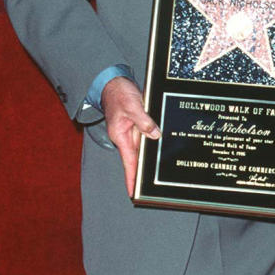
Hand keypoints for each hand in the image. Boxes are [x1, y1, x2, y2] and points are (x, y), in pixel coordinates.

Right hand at [101, 76, 159, 197]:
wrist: (114, 82)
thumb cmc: (119, 93)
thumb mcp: (133, 107)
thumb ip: (144, 122)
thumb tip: (155, 135)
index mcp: (120, 136)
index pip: (128, 162)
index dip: (131, 178)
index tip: (132, 193)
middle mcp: (125, 137)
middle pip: (137, 158)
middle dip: (143, 172)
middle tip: (149, 188)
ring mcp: (132, 131)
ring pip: (143, 147)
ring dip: (150, 156)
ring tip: (157, 172)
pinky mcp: (138, 125)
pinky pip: (146, 135)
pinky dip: (153, 140)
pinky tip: (160, 146)